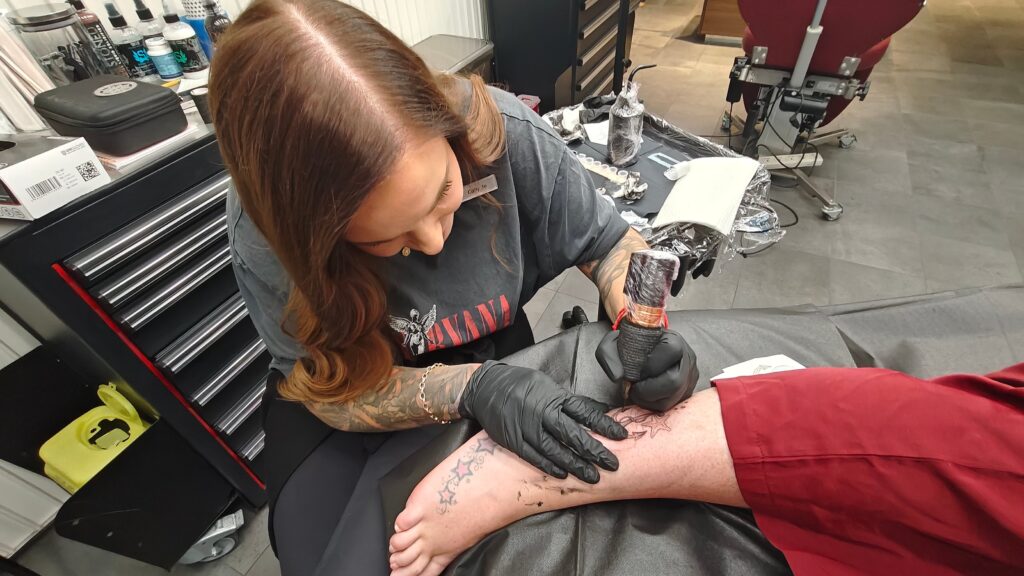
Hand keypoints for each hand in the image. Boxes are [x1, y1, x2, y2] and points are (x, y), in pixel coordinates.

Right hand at [459, 361, 627, 483]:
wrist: (486, 387)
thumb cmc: (521, 385)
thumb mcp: (547, 384)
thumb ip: (568, 401)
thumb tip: (596, 409)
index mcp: (554, 396)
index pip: (585, 412)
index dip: (604, 425)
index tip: (622, 436)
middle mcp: (542, 412)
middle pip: (573, 434)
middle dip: (594, 451)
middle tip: (612, 464)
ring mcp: (527, 427)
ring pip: (555, 450)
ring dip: (575, 465)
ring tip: (592, 476)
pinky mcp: (513, 439)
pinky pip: (534, 456)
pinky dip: (549, 466)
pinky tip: (563, 474)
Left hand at [595, 329, 698, 411]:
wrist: (642, 350)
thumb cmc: (630, 346)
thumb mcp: (614, 343)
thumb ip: (608, 355)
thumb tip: (618, 377)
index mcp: (673, 340)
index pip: (670, 351)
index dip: (651, 365)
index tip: (637, 370)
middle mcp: (687, 359)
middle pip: (675, 382)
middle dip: (648, 390)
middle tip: (635, 387)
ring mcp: (689, 377)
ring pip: (673, 399)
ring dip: (650, 400)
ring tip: (638, 392)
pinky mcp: (686, 392)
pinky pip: (673, 405)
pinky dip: (655, 404)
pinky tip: (646, 396)